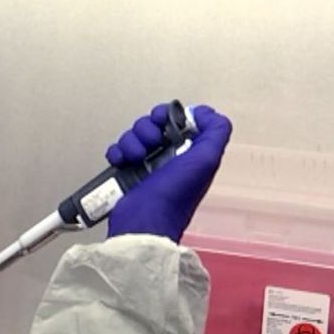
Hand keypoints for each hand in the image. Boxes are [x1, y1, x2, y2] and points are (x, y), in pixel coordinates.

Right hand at [106, 104, 232, 242]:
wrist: (143, 221)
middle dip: (147, 129)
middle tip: (151, 143)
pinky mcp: (126, 173)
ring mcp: (146, 165)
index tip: (164, 122)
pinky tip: (122, 162)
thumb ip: (216, 131)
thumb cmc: (174, 197)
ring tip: (136, 157)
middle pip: (153, 124)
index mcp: (190, 152)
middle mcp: (169, 158)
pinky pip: (117, 151)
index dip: (169, 116)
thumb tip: (204, 113)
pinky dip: (117, 153)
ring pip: (134, 136)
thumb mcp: (206, 159)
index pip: (178, 120)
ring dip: (131, 142)